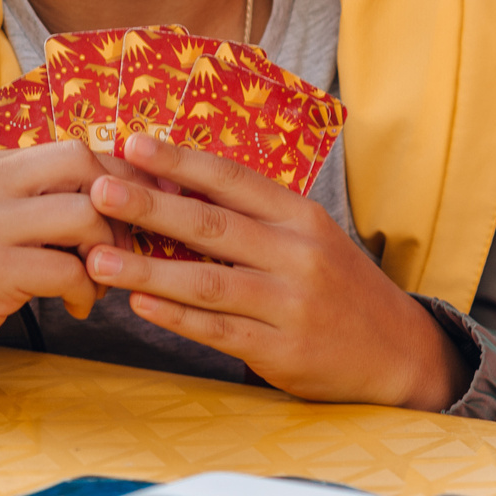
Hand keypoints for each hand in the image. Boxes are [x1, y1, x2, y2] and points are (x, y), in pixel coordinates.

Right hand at [0, 140, 147, 390]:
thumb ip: (32, 201)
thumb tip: (107, 199)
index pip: (75, 149)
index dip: (123, 177)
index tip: (150, 206)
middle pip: (84, 165)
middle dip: (123, 207)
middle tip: (127, 246)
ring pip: (84, 214)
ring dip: (109, 253)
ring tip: (98, 282)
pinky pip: (67, 269)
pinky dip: (86, 290)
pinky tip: (77, 306)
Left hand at [82, 133, 469, 411]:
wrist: (398, 352)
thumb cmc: (337, 286)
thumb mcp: (308, 237)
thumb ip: (251, 216)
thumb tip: (175, 187)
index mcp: (301, 217)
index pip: (234, 180)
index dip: (181, 162)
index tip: (134, 143)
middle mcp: (297, 255)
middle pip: (213, 226)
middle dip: (151, 206)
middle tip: (99, 189)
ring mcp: (290, 304)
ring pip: (208, 282)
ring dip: (147, 269)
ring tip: (98, 257)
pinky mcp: (281, 351)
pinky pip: (218, 330)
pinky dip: (175, 317)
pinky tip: (139, 304)